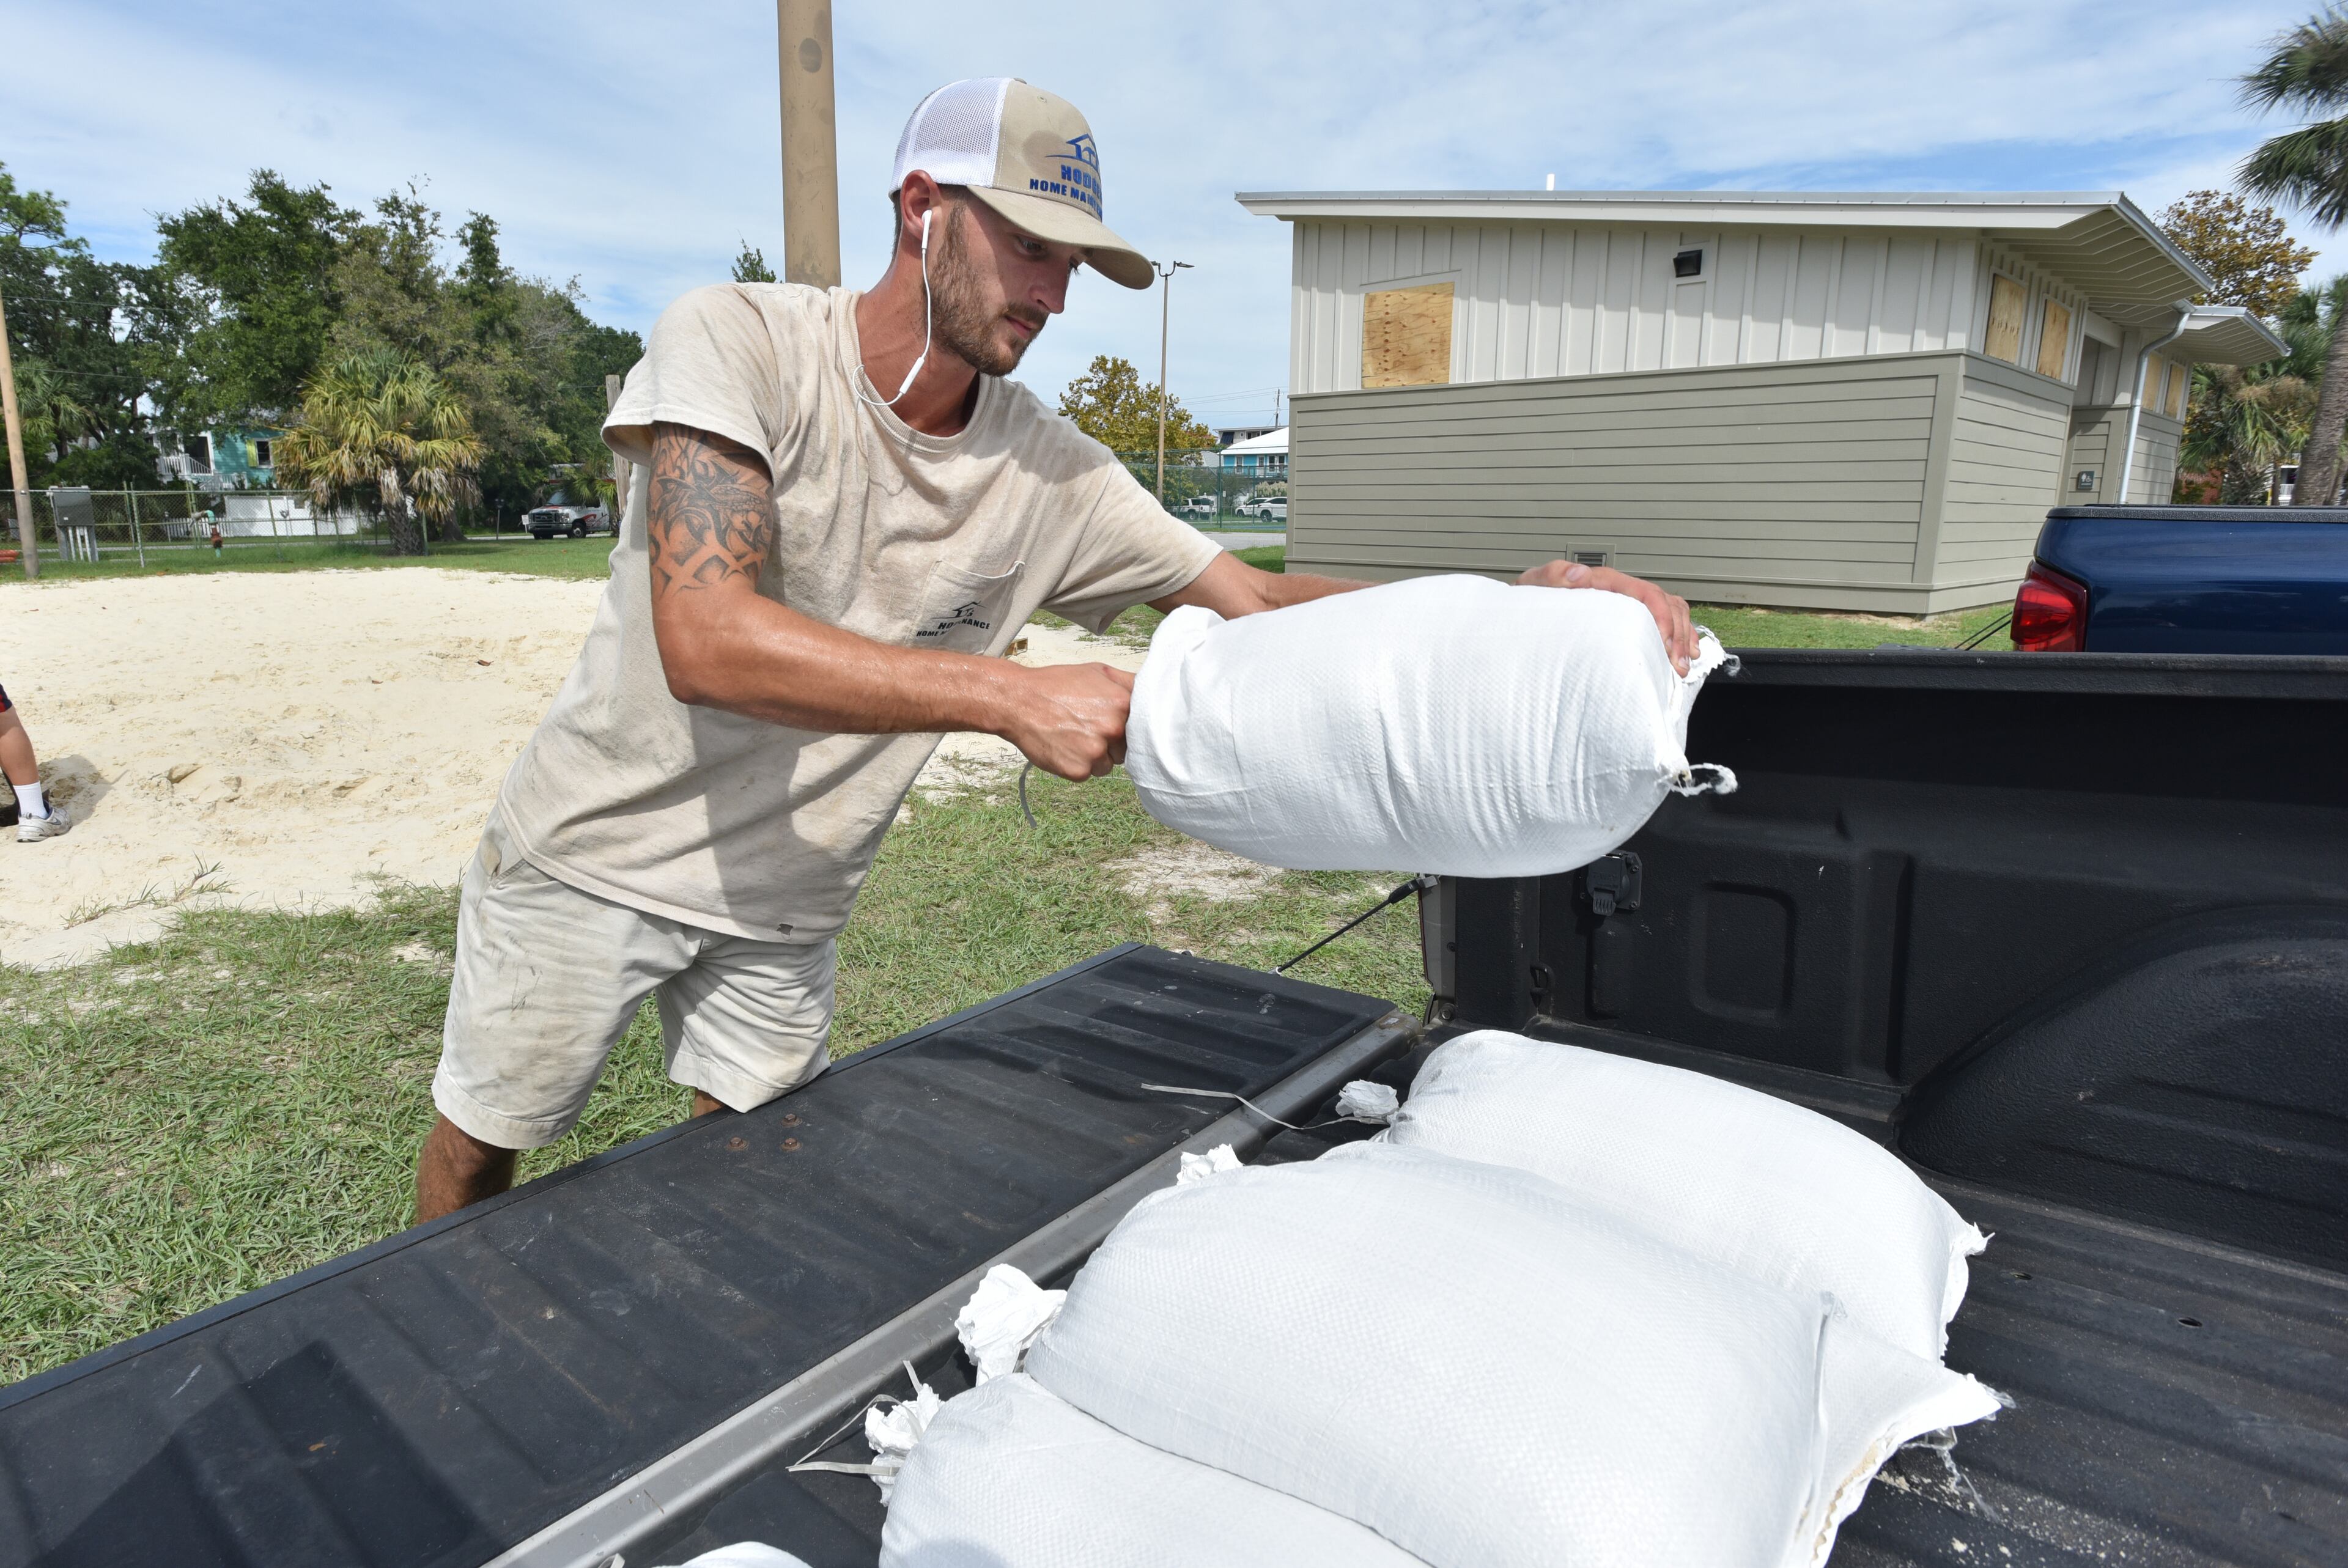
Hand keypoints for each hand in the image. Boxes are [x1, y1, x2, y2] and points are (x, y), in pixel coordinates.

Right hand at [1001, 663, 1134, 780]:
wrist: (1019, 701)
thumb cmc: (1056, 684)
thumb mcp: (1097, 671)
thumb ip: (1128, 683)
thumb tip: (1153, 691)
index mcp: (1123, 703)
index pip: (1143, 725)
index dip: (1126, 725)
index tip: (1112, 722)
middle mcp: (1113, 729)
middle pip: (1127, 747)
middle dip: (1111, 741)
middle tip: (1087, 727)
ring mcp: (1096, 752)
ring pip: (1109, 764)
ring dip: (1095, 756)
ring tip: (1073, 736)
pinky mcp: (1079, 771)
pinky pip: (1088, 774)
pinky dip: (1077, 765)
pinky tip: (1064, 747)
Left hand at [1518, 560, 1697, 674]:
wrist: (1522, 613)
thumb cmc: (1529, 602)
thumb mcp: (1532, 588)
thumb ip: (1551, 577)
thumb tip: (1578, 574)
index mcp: (1601, 581)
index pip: (1643, 592)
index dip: (1659, 616)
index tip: (1662, 643)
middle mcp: (1619, 589)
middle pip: (1663, 602)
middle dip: (1676, 632)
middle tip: (1675, 664)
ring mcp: (1626, 602)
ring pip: (1670, 609)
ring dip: (1682, 635)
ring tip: (1682, 665)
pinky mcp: (1628, 617)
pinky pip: (1666, 618)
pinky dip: (1682, 634)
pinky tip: (1686, 653)